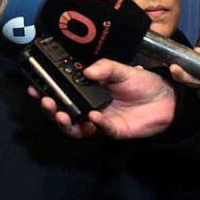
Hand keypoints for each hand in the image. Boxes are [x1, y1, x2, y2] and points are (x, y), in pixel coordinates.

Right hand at [30, 60, 175, 138]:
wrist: (166, 99)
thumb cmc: (141, 83)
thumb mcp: (121, 69)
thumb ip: (104, 68)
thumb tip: (87, 71)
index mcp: (86, 91)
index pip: (61, 92)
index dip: (46, 90)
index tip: (34, 87)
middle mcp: (88, 106)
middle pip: (61, 112)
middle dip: (49, 108)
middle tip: (45, 101)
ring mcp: (98, 120)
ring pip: (74, 127)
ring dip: (65, 122)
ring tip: (62, 114)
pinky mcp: (112, 130)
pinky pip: (99, 130)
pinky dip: (95, 123)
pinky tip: (94, 116)